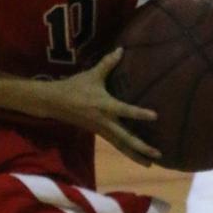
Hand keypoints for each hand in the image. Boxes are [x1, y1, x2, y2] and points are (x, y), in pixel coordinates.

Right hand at [45, 49, 161, 165]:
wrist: (54, 102)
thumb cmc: (74, 87)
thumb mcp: (92, 75)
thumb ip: (108, 63)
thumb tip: (121, 49)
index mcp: (104, 106)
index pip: (125, 110)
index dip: (139, 113)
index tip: (155, 116)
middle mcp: (105, 121)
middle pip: (125, 138)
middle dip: (141, 147)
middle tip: (158, 154)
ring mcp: (102, 130)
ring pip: (121, 145)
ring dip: (135, 154)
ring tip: (150, 163)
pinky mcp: (99, 133)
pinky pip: (116, 144)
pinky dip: (127, 151)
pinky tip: (137, 156)